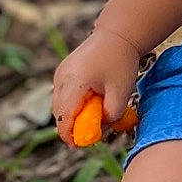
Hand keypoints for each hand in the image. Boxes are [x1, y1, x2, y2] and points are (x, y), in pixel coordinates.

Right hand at [53, 26, 142, 147]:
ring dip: (73, 115)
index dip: (69, 135)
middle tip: (91, 135)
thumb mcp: (122, 91)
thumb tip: (101, 129)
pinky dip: (73, 104)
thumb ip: (111, 114)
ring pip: (60, 105)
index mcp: (74, 82)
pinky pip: (64, 95)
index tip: (79, 146)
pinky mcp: (63, 72)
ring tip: (94, 117)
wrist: (117, 34)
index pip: (64, 117)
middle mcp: (61, 78)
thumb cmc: (121, 61)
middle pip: (59, 113)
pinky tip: (91, 103)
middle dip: (72, 127)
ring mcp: (60, 74)